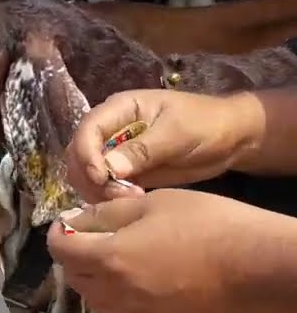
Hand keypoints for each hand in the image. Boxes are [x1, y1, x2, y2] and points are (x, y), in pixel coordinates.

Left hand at [48, 190, 261, 312]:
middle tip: (92, 237)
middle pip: (76, 279)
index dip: (58, 234)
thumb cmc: (210, 224)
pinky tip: (148, 280)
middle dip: (74, 257)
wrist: (263, 268)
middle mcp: (118, 294)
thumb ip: (108, 214)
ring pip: (99, 302)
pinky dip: (125, 298)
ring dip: (96, 280)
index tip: (68, 223)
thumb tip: (77, 221)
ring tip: (117, 259)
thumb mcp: (154, 203)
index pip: (60, 250)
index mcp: (110, 259)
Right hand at [64, 89, 255, 202]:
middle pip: (79, 154)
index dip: (86, 153)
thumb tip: (108, 168)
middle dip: (91, 177)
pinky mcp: (126, 172)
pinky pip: (105, 187)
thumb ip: (142, 150)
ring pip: (87, 173)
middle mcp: (111, 129)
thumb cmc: (206, 124)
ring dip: (98, 190)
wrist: (232, 139)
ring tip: (128, 200)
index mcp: (120, 109)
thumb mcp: (177, 133)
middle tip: (117, 195)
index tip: (100, 177)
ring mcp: (117, 152)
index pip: (87, 129)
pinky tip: (131, 203)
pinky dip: (109, 197)